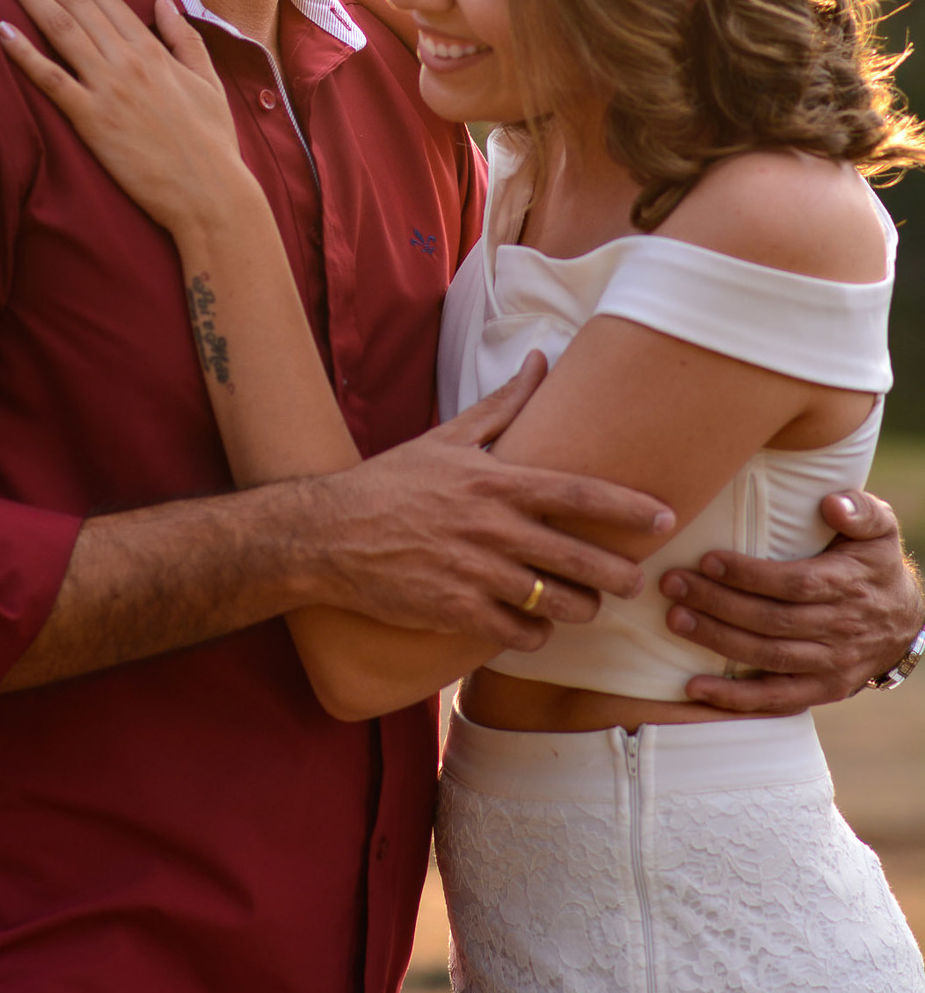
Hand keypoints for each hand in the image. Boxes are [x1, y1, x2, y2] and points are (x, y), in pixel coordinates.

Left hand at [0, 0, 254, 232]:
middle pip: (73, 0)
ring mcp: (108, 89)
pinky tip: (0, 29)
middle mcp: (126, 60)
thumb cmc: (212, 142)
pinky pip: (51, 80)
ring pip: (58, 27)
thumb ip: (182, 36)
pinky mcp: (92, 122)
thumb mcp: (207, 80)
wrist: (211, 194)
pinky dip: (24, 53)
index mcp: (152, 49)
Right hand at [304, 361, 669, 652]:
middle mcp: (490, 528)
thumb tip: (540, 359)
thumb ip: (502, 405)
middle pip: (580, 558)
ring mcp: (473, 574)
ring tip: (586, 605)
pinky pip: (518, 632)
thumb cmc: (389, 483)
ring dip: (581, 608)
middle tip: (634, 579)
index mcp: (493, 482)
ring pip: (556, 602)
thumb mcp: (446, 439)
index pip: (577, 493)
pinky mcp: (454, 612)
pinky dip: (536, 633)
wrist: (326, 534)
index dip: (628, 506)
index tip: (666, 516)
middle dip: (618, 574)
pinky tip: (535, 626)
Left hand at [662, 489, 924, 711]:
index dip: (750, 575)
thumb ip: (861, 510)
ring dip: (718, 641)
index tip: (707, 560)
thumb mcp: (881, 528)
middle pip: (773, 620)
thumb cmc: (875, 564)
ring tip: (675, 620)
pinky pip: (776, 700)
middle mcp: (841, 628)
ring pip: (768, 656)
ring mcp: (831, 665)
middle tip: (673, 585)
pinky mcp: (821, 691)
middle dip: (718, 604)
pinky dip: (735, 699)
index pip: (795, 583)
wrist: (904, 623)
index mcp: (849, 585)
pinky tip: (695, 688)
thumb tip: (832, 502)